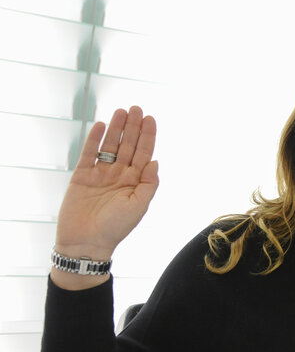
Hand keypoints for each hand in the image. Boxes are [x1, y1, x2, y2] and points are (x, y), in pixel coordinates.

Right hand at [52, 106, 158, 288]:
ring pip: (110, 146)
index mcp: (136, 182)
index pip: (144, 154)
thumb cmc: (116, 228)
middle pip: (128, 146)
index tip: (150, 118)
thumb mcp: (138, 207)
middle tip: (136, 108)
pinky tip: (101, 125)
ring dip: (116, 129)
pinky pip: (89, 154)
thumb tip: (156, 161)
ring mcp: (101, 174)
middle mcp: (119, 175)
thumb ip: (148, 184)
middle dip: (133, 127)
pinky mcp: (82, 176)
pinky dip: (94, 140)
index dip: (147, 136)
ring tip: (121, 111)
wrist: (86, 243)